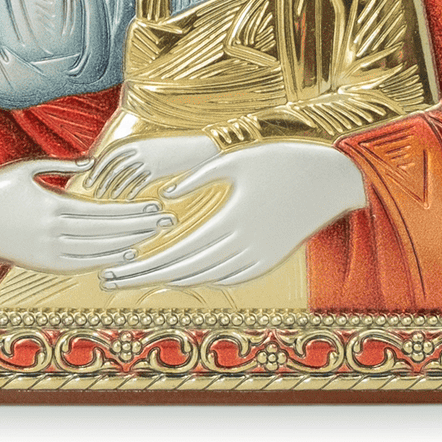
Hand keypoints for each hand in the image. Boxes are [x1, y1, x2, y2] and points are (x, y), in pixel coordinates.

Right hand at [0, 159, 175, 272]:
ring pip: (96, 252)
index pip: (104, 212)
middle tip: (166, 223)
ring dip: (125, 245)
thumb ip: (62, 166)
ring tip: (149, 239)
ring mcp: (46, 252)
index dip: (133, 212)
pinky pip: (77, 265)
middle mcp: (53, 233)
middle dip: (139, 228)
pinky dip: (101, 261)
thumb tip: (93, 165)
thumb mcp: (26, 168)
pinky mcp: (39, 264)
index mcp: (53, 206)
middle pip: (107, 233)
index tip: (156, 208)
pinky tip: (120, 256)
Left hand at [88, 134, 219, 201]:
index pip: (109, 154)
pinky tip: (125, 201)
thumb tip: (117, 168)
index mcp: (135, 140)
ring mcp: (149, 160)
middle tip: (91, 193)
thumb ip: (135, 154)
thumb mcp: (152, 146)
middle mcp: (140, 149)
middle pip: (114, 166)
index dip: (97, 168)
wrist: (199, 146)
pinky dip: (130, 192)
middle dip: (100, 180)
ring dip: (113, 189)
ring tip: (104, 199)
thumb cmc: (173, 147)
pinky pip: (140, 183)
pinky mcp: (158, 170)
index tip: (88, 179)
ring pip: (125, 177)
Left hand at [98, 141, 366, 290]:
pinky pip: (229, 277)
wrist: (330, 180)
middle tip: (111, 280)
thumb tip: (168, 196)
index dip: (143, 267)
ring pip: (206, 278)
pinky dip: (203, 277)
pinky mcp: (269, 261)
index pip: (176, 255)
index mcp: (230, 222)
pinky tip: (186, 274)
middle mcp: (243, 248)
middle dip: (146, 277)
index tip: (114, 271)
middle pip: (185, 272)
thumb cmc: (281, 161)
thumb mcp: (235, 161)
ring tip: (142, 275)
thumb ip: (199, 179)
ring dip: (173, 278)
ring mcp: (258, 259)